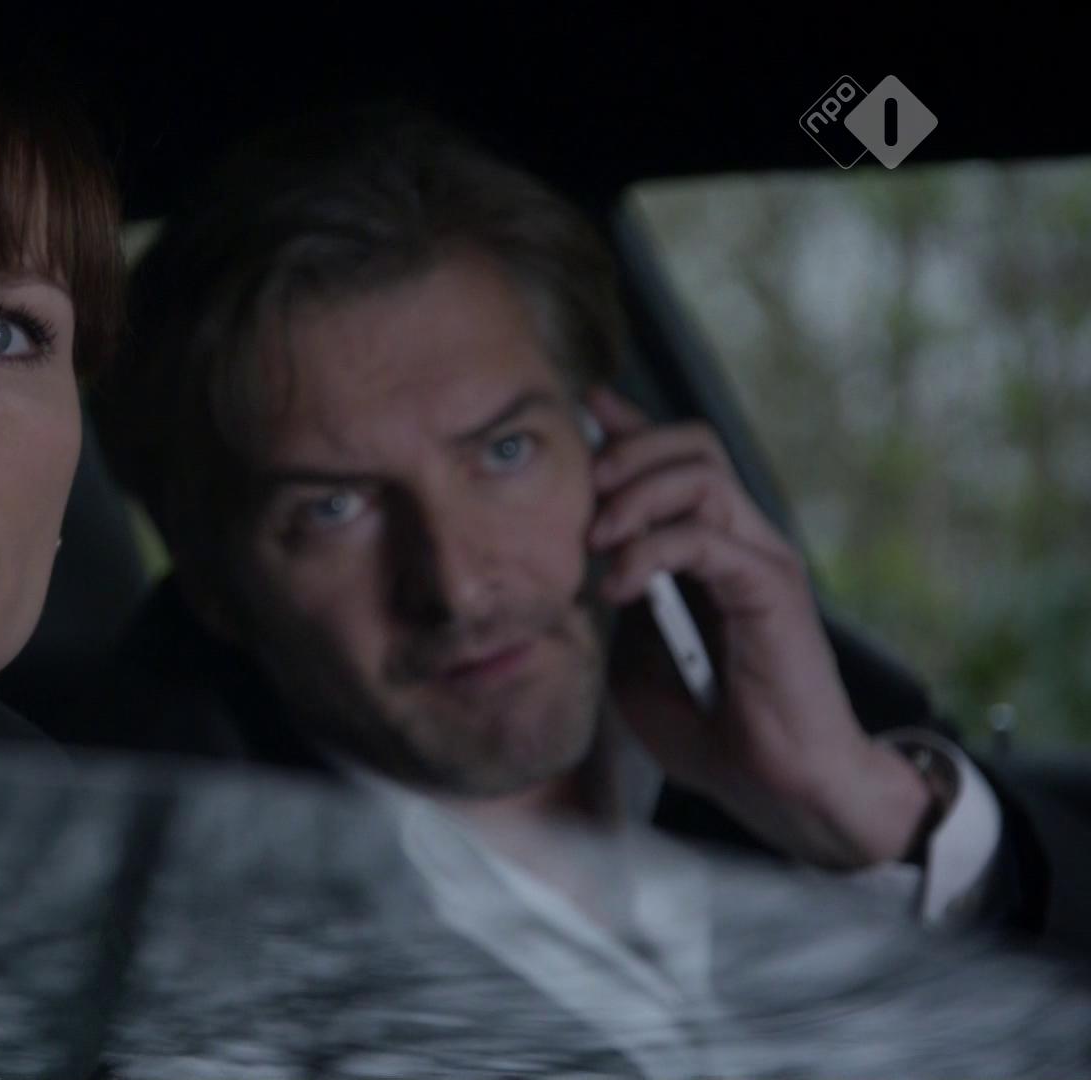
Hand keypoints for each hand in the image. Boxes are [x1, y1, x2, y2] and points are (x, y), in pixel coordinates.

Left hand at [584, 387, 931, 868]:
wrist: (782, 789)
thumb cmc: (714, 733)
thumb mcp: (636, 663)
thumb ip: (616, 606)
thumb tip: (576, 568)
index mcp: (710, 551)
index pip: (676, 461)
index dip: (629, 427)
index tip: (581, 409)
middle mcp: (742, 540)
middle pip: (691, 444)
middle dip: (626, 451)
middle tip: (581, 493)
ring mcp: (760, 558)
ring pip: (700, 476)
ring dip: (633, 496)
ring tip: (595, 541)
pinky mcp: (770, 587)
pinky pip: (706, 537)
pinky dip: (650, 550)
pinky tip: (618, 587)